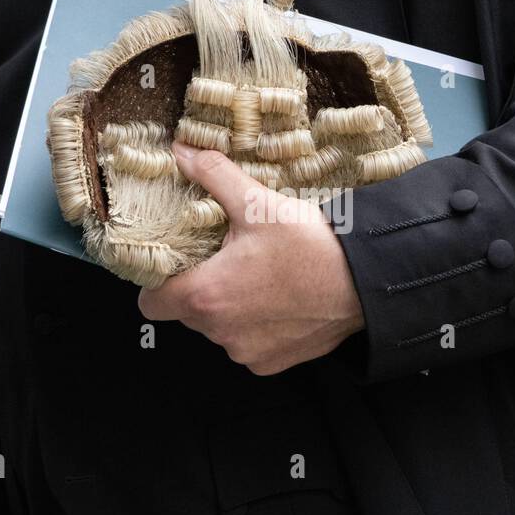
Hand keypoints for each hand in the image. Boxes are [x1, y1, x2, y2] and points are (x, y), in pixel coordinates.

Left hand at [137, 143, 364, 374]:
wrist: (363, 283)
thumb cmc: (310, 246)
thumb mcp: (258, 204)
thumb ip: (213, 176)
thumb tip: (182, 151)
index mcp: (205, 295)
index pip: (150, 303)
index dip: (157, 284)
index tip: (176, 266)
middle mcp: (219, 332)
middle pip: (186, 314)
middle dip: (200, 288)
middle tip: (226, 260)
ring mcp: (245, 352)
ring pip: (218, 330)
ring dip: (229, 309)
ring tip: (258, 279)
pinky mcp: (270, 363)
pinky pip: (247, 346)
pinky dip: (255, 328)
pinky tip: (277, 303)